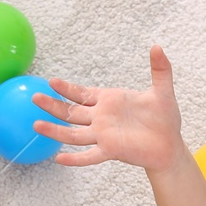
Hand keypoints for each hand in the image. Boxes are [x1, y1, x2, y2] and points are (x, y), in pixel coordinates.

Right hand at [31, 45, 185, 170]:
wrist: (170, 145)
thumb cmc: (165, 119)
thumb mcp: (163, 92)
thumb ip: (160, 70)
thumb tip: (157, 46)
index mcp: (109, 102)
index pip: (82, 94)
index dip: (67, 88)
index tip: (51, 81)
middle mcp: (102, 119)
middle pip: (71, 112)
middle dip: (53, 105)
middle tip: (35, 98)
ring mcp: (104, 135)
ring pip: (73, 133)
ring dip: (55, 130)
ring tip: (37, 124)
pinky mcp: (111, 150)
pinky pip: (89, 156)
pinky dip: (75, 159)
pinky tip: (59, 159)